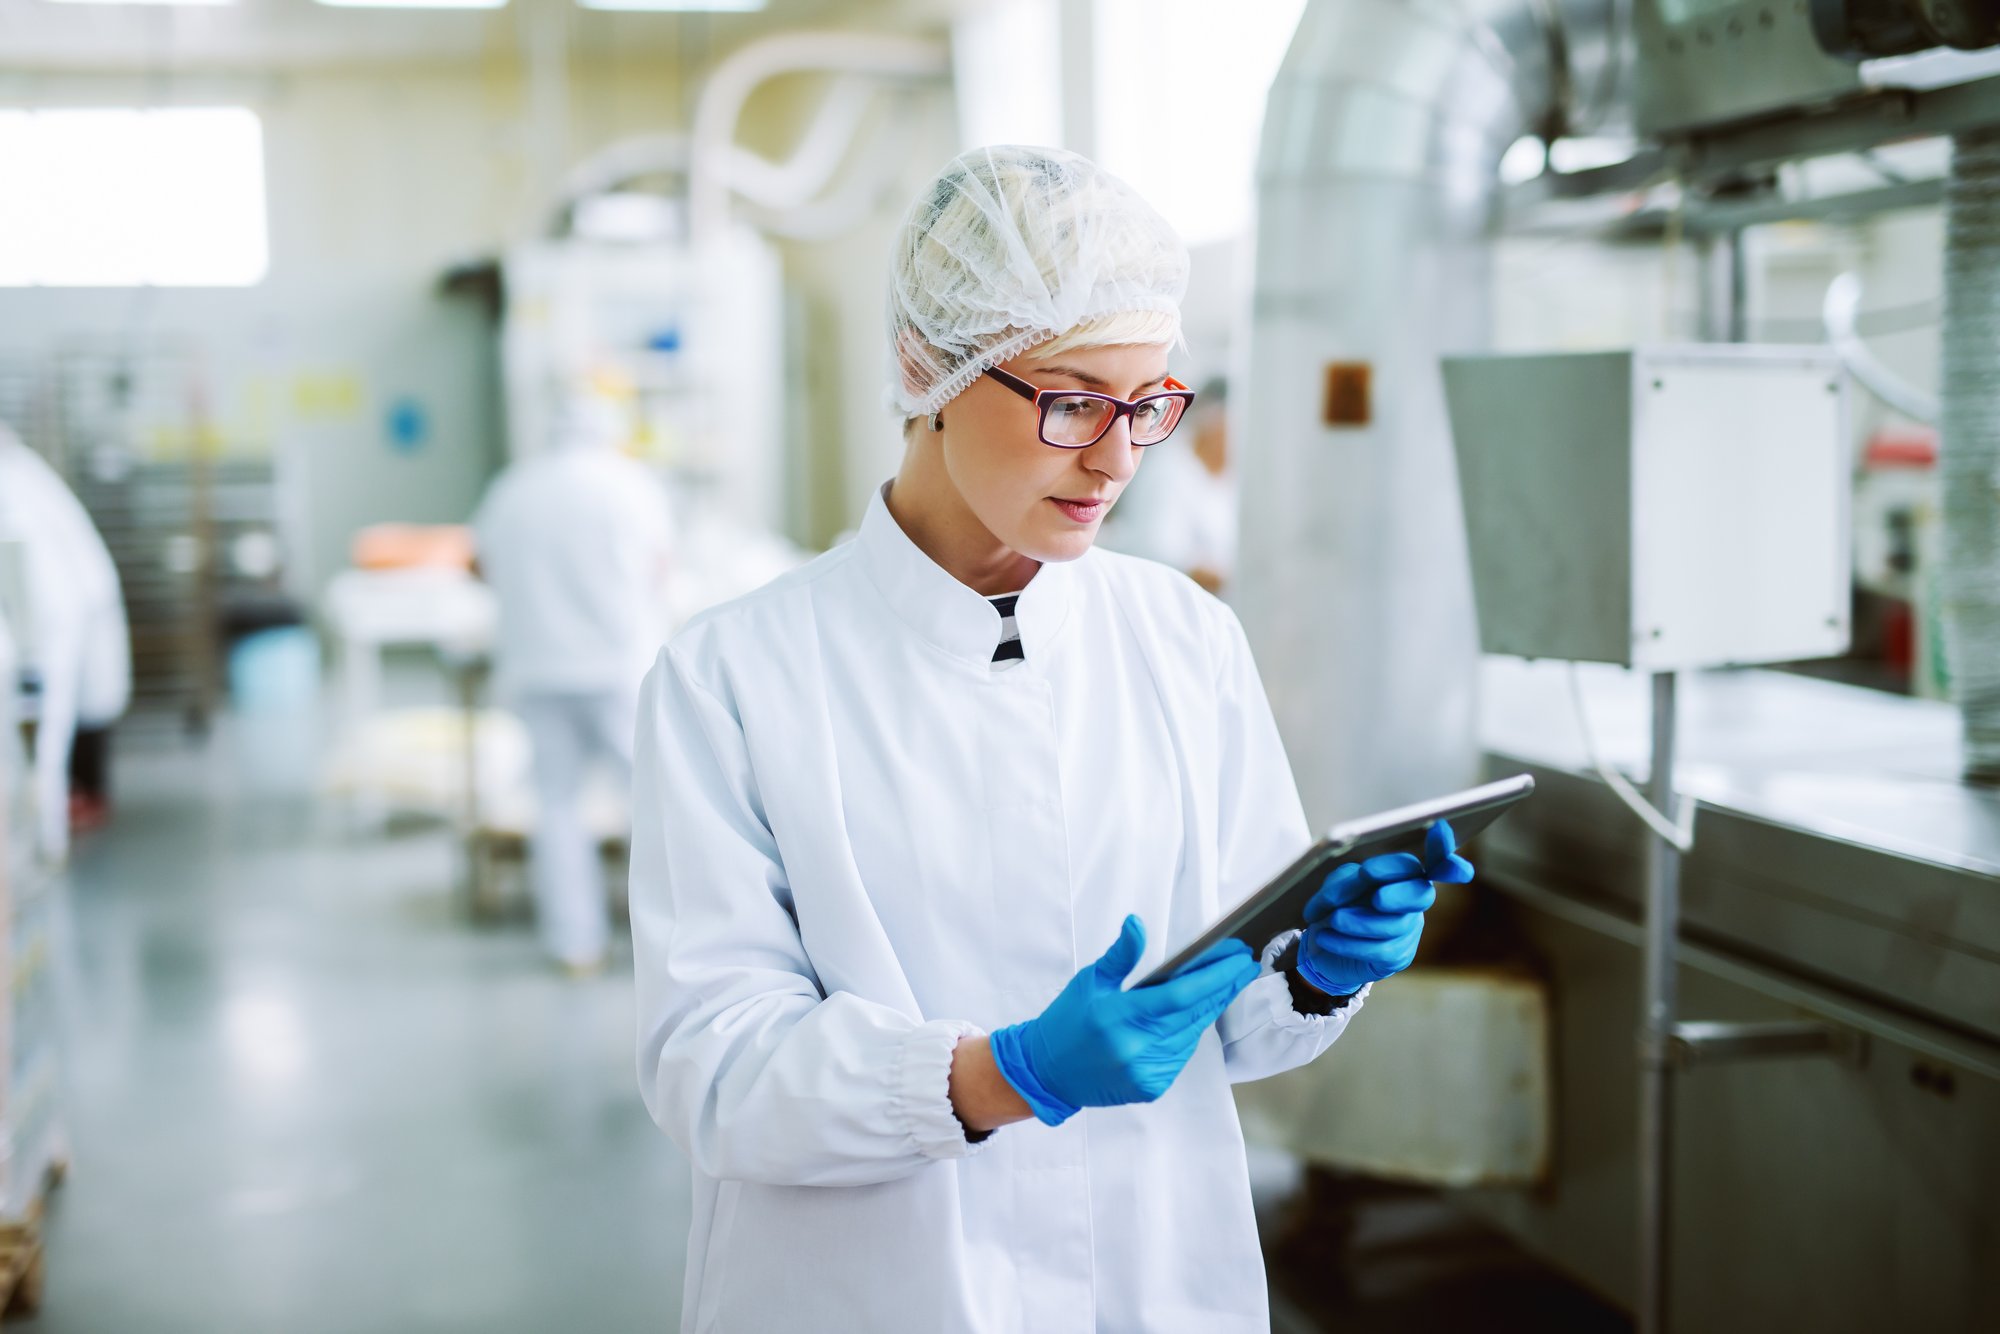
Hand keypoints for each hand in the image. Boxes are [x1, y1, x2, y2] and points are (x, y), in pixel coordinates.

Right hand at [988, 916, 1261, 1125]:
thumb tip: (1137, 923)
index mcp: (1120, 1016)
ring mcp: (1146, 1072)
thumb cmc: (1066, 1021)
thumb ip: (1121, 955)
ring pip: (1192, 1035)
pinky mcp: (1151, 1088)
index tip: (1239, 958)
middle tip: (1245, 965)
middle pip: (1195, 1013)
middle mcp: (1136, 1048)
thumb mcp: (1091, 981)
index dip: (1216, 976)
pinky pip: (1181, 1056)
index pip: (1181, 995)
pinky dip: (1189, 1034)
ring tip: (1223, 985)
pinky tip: (1192, 1017)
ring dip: (1208, 1009)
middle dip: (1224, 987)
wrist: (1046, 1072)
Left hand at [1296, 820, 1474, 996]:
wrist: (1322, 944)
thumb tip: (1363, 876)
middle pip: (1421, 894)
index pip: (1432, 860)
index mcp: (1404, 875)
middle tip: (1377, 897)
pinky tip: (1326, 937)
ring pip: (1396, 925)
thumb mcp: (1339, 884)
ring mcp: (1409, 930)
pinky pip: (1379, 950)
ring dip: (1360, 922)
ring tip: (1335, 920)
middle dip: (1399, 894)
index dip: (1442, 848)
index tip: (1440, 829)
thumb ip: (1351, 878)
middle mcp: (1414, 899)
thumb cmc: (1337, 906)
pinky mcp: (1397, 956)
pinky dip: (1347, 943)